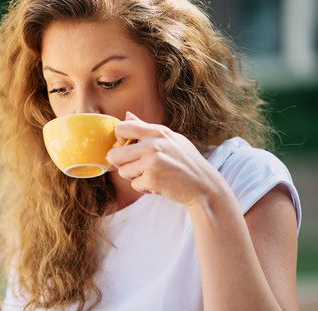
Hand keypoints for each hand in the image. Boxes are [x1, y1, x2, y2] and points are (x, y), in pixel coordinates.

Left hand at [107, 112, 226, 207]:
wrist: (203, 184)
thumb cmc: (185, 161)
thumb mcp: (170, 138)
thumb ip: (145, 128)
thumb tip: (127, 115)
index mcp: (157, 132)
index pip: (121, 128)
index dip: (118, 139)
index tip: (126, 146)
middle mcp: (153, 145)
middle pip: (114, 154)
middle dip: (120, 163)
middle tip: (133, 166)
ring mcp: (152, 162)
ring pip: (122, 172)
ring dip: (133, 177)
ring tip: (151, 174)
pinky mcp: (152, 179)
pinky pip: (134, 185)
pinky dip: (144, 187)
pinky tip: (158, 183)